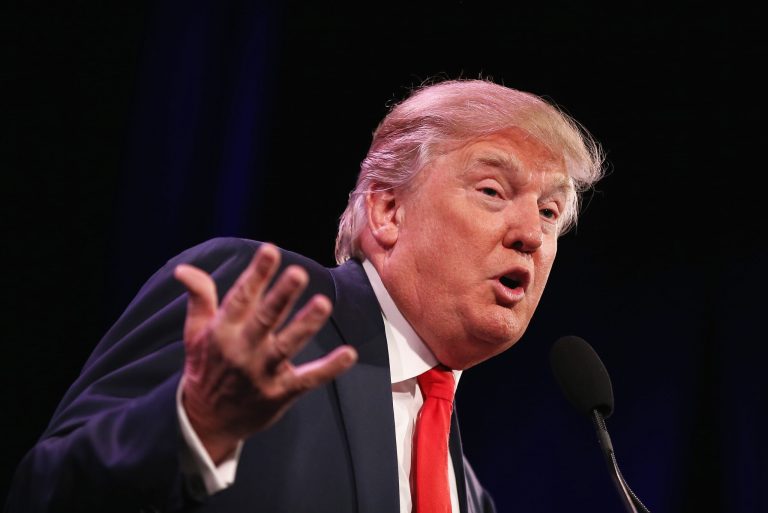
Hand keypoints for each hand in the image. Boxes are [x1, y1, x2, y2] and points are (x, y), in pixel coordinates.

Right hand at [174, 243, 357, 463]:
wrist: (205, 422)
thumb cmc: (205, 368)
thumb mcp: (195, 333)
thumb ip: (199, 298)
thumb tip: (184, 269)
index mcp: (222, 332)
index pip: (241, 297)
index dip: (256, 274)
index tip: (270, 251)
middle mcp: (242, 350)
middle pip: (265, 319)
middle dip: (281, 296)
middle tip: (298, 274)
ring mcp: (262, 373)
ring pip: (287, 345)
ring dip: (305, 325)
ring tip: (323, 304)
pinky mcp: (280, 393)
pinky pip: (308, 379)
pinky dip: (329, 368)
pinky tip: (349, 354)